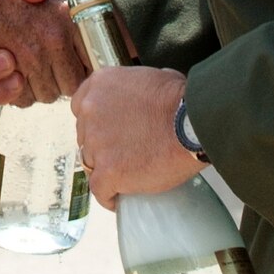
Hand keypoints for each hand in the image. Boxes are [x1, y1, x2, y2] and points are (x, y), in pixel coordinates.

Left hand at [69, 65, 198, 208]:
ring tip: (127, 177)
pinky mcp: (107, 172)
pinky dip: (110, 196)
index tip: (109, 130)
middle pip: (85, 137)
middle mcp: (91, 112)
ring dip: (105, 170)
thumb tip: (142, 93)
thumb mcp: (154, 76)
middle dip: (101, 145)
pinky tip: (121, 198)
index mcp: (100, 85)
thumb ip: (135, 86)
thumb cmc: (181, 99)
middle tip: (125, 153)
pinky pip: (100, 191)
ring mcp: (96, 143)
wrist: (193, 123)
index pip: (80, 107)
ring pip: (91, 164)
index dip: (95, 121)